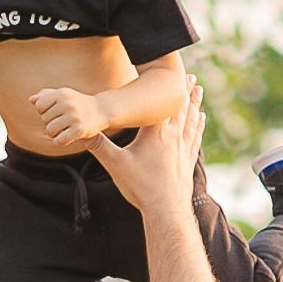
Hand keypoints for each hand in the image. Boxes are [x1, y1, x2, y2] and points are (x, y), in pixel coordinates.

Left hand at [29, 86, 103, 151]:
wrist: (101, 110)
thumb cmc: (78, 102)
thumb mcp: (63, 95)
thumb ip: (45, 96)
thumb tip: (31, 100)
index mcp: (61, 93)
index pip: (39, 106)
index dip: (44, 111)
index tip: (55, 112)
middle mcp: (67, 103)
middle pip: (44, 119)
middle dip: (51, 122)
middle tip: (63, 121)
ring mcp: (74, 116)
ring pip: (50, 131)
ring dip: (54, 133)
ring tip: (63, 129)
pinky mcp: (79, 129)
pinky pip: (59, 140)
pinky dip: (60, 141)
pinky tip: (67, 136)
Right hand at [86, 80, 204, 215]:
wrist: (166, 210)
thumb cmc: (141, 186)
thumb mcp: (115, 164)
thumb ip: (98, 145)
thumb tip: (80, 131)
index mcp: (156, 133)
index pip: (162, 104)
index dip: (167, 87)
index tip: (172, 71)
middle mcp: (173, 136)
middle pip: (181, 107)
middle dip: (184, 90)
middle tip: (189, 74)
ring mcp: (183, 148)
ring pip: (191, 119)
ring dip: (195, 103)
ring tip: (199, 89)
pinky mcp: (188, 160)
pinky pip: (195, 136)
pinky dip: (199, 124)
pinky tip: (202, 119)